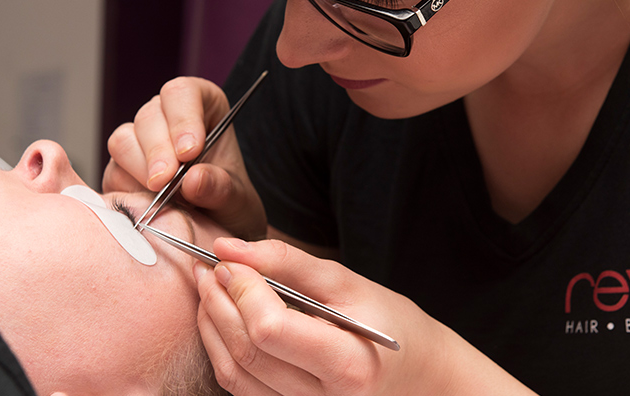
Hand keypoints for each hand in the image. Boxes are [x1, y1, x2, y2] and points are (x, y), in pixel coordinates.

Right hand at [102, 77, 266, 237]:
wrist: (214, 229)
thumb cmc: (229, 202)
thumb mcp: (237, 198)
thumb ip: (220, 187)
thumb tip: (193, 179)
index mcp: (201, 106)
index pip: (182, 93)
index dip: (182, 119)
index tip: (190, 152)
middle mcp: (166, 118)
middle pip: (149, 117)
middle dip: (158, 151)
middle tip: (167, 182)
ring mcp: (140, 142)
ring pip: (124, 140)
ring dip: (141, 170)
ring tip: (162, 195)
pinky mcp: (120, 170)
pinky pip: (114, 172)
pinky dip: (129, 189)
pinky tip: (150, 204)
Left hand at [194, 238, 537, 395]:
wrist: (420, 378)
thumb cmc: (392, 325)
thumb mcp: (351, 284)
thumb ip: (289, 263)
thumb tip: (230, 248)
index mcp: (347, 366)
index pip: (270, 330)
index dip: (241, 290)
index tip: (229, 260)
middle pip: (246, 351)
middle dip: (217, 302)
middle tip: (209, 267)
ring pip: (233, 374)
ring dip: (211, 325)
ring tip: (210, 287)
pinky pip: (239, 387)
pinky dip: (221, 349)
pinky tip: (223, 318)